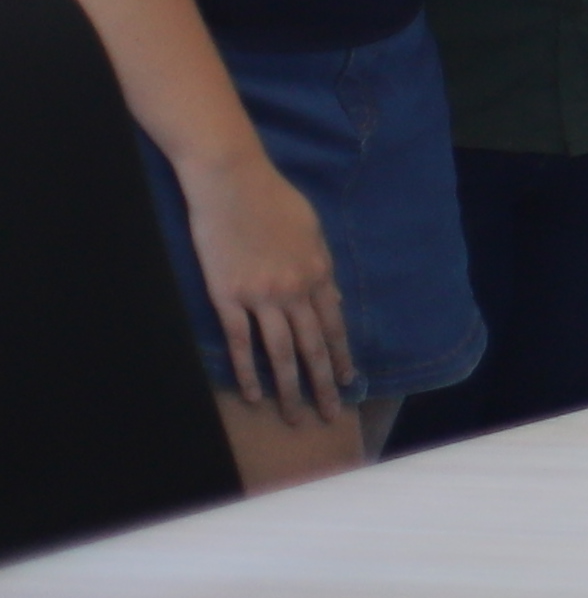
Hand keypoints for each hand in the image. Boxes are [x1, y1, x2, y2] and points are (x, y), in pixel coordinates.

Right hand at [172, 142, 353, 422]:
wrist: (233, 182)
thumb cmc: (274, 199)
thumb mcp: (312, 231)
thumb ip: (322, 268)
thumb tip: (333, 303)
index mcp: (318, 272)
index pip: (334, 325)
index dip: (342, 356)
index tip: (350, 380)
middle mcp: (294, 289)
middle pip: (313, 347)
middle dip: (325, 383)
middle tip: (331, 415)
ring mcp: (260, 296)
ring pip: (280, 353)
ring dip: (290, 388)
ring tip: (297, 416)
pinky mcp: (227, 297)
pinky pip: (239, 343)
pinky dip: (247, 371)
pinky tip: (253, 395)